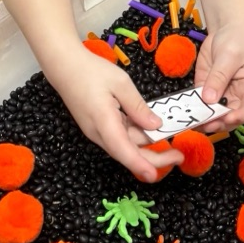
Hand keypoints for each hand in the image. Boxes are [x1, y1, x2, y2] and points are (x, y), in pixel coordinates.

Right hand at [52, 52, 183, 182]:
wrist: (65, 67)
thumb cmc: (91, 71)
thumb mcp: (120, 83)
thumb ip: (138, 106)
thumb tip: (155, 125)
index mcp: (104, 122)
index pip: (123, 150)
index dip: (139, 164)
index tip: (154, 175)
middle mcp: (99, 133)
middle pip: (128, 153)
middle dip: (154, 158)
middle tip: (178, 156)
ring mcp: (98, 132)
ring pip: (126, 146)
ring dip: (147, 147)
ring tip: (171, 143)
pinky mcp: (99, 128)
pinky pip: (121, 137)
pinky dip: (137, 137)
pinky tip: (151, 131)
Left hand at [194, 24, 243, 130]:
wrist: (224, 29)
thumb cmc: (236, 40)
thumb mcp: (230, 56)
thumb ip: (219, 76)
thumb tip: (209, 98)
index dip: (241, 117)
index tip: (227, 118)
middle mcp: (239, 97)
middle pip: (232, 117)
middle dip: (219, 122)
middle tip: (205, 124)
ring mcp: (222, 96)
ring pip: (215, 115)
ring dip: (204, 120)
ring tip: (193, 122)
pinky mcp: (207, 91)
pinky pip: (201, 104)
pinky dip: (194, 110)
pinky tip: (186, 112)